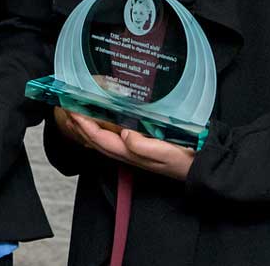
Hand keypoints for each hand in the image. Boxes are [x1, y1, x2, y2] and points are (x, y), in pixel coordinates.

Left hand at [53, 107, 193, 180]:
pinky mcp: (141, 145)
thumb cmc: (185, 157)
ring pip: (103, 139)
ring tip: (76, 111)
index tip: (71, 109)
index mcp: (131, 153)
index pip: (100, 138)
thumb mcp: (166, 152)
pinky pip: (113, 137)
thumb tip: (124, 134)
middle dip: (80, 125)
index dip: (84, 125)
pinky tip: (100, 118)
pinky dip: (102, 127)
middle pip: (96, 140)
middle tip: (66, 107)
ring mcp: (134, 150)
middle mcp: (129, 153)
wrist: (203, 163)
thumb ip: (144, 146)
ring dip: (87, 126)